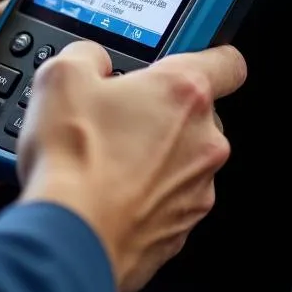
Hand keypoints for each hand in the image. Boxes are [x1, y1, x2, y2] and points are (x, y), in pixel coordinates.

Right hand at [17, 41, 246, 291]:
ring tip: (105, 158)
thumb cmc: (73, 160)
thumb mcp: (63, 74)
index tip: (191, 60)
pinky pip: (169, 198)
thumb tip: (94, 61)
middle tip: (119, 115)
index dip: (210, 55)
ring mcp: (197, 189)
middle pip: (198, 113)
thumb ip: (90, 54)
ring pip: (184, 158)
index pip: (228, 62)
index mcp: (183, 92)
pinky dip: (145, 193)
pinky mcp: (181, 229)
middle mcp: (203, 141)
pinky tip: (108, 191)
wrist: (69, 236)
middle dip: (163, 111)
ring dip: (154, 154)